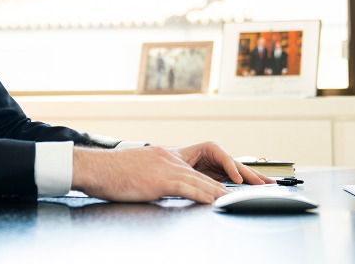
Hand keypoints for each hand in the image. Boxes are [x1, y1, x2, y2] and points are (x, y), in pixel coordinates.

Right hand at [72, 142, 266, 203]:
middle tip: (259, 185)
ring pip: (204, 178)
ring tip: (246, 197)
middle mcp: (171, 157)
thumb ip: (158, 176)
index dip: (225, 166)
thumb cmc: (111, 173)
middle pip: (213, 164)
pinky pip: (189, 186)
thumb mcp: (140, 171)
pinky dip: (205, 194)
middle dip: (239, 175)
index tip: (241, 177)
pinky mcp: (160, 179)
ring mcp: (166, 166)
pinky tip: (216, 201)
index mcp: (168, 154)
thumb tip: (168, 188)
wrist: (94, 168)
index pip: (205, 156)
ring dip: (227, 190)